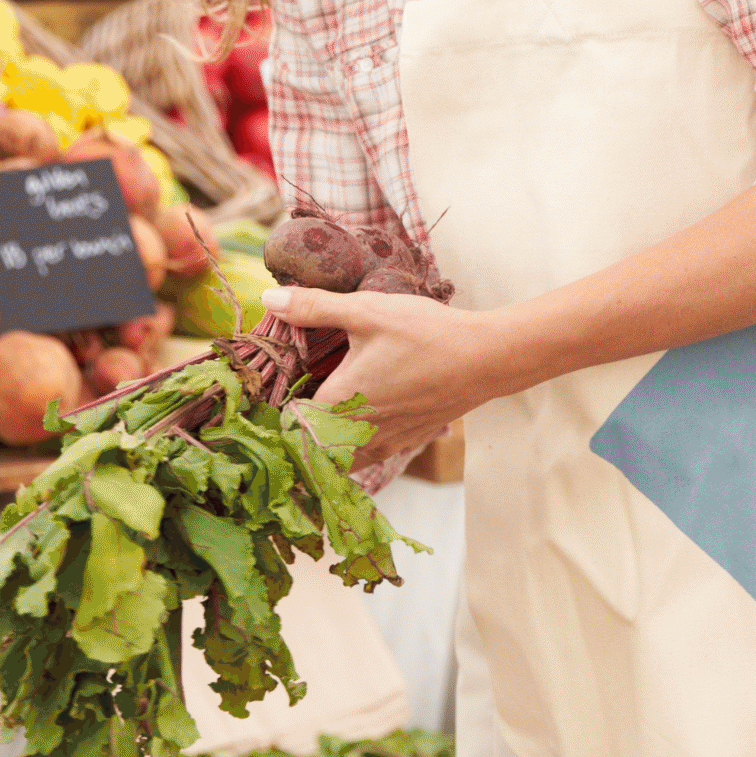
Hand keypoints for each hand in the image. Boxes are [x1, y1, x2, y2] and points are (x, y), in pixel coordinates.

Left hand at [271, 288, 525, 485]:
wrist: (487, 358)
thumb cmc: (426, 334)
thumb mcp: (366, 312)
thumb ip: (314, 307)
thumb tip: (268, 297)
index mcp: (340, 403)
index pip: (290, 425)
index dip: (275, 414)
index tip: (268, 399)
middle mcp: (359, 432)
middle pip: (312, 448)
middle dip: (297, 434)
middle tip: (288, 410)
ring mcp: (386, 442)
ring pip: (340, 459)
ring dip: (326, 445)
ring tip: (318, 419)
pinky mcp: (407, 442)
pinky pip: (368, 457)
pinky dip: (353, 448)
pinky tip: (356, 421)